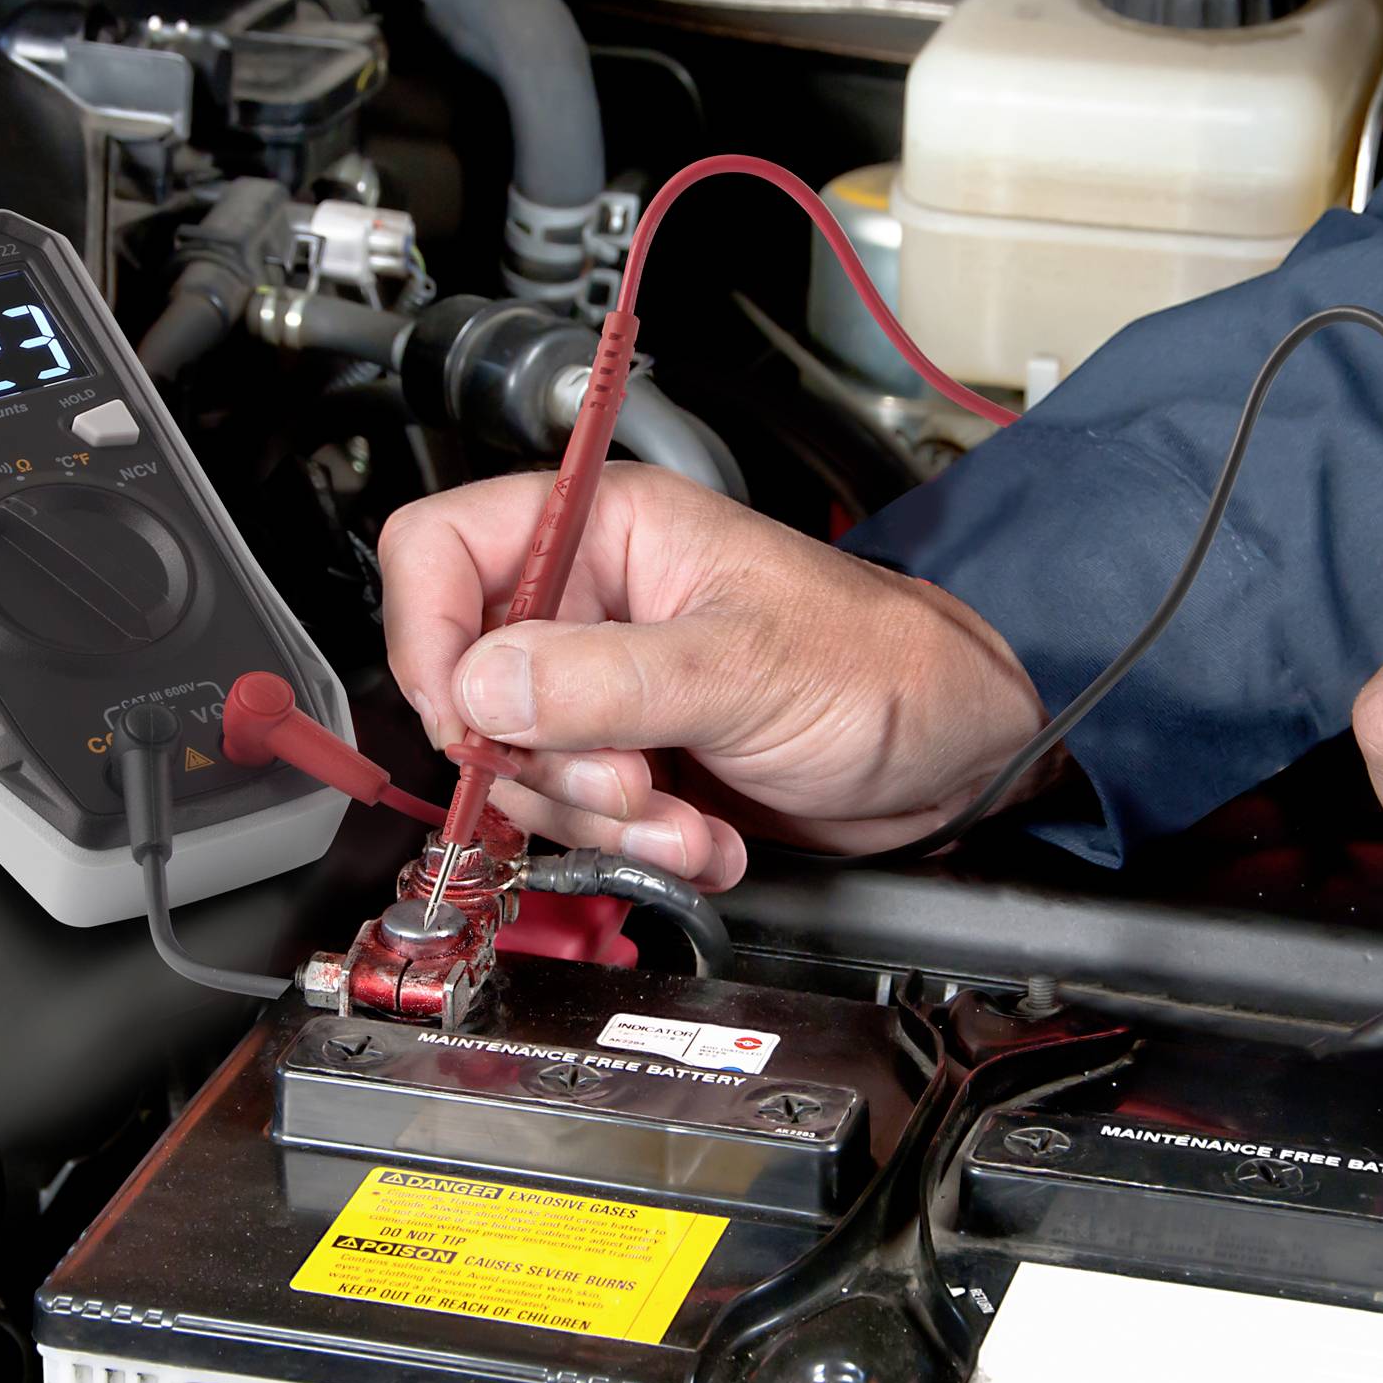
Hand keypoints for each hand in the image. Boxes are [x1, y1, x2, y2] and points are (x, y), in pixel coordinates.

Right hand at [378, 463, 1051, 887]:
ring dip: (602, 822)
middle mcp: (592, 605)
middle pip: (470, 687)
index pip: (440, 550)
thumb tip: (480, 691)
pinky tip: (705, 840)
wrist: (955, 757)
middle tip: (629, 786)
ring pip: (521, 770)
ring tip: (688, 823)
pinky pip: (578, 821)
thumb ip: (604, 681)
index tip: (465, 719)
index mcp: (606, 532)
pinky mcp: (632, 763)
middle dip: (545, 763)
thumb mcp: (742, 667)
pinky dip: (636, 850)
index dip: (427, 635)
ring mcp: (607, 691)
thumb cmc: (885, 665)